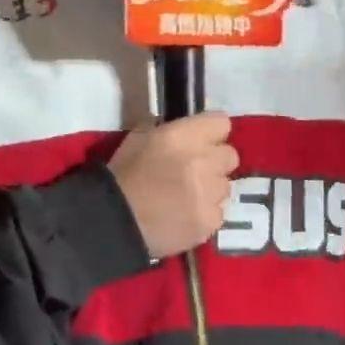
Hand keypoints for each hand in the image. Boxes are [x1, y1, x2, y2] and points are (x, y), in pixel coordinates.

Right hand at [109, 113, 238, 259]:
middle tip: (195, 171)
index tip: (201, 140)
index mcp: (185, 136)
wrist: (114, 221)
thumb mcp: (138, 139)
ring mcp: (210, 194)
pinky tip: (185, 217)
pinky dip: (205, 214)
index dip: (211, 132)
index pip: (221, 123)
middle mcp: (204, 161)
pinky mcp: (210, 221)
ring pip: (225, 186)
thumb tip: (180, 131)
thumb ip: (165, 129)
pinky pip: (218, 213)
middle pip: (230, 156)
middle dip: (215, 162)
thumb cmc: (123, 176)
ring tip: (187, 198)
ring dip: (211, 189)